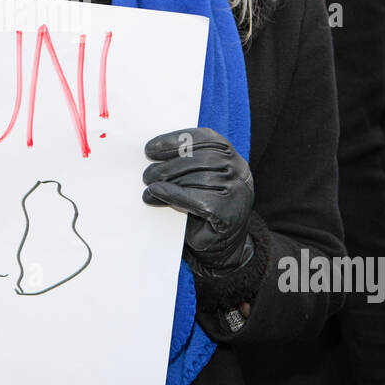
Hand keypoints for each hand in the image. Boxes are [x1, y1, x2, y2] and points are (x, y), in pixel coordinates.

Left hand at [142, 128, 254, 277]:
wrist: (221, 245)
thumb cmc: (201, 207)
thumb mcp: (193, 179)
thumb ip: (182, 164)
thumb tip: (150, 155)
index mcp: (229, 155)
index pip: (204, 138)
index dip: (175, 141)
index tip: (150, 149)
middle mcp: (238, 169)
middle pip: (199, 159)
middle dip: (168, 166)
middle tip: (146, 175)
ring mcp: (237, 190)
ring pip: (198, 179)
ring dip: (168, 182)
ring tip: (147, 190)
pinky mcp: (230, 212)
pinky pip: (199, 200)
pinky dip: (175, 195)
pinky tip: (158, 194)